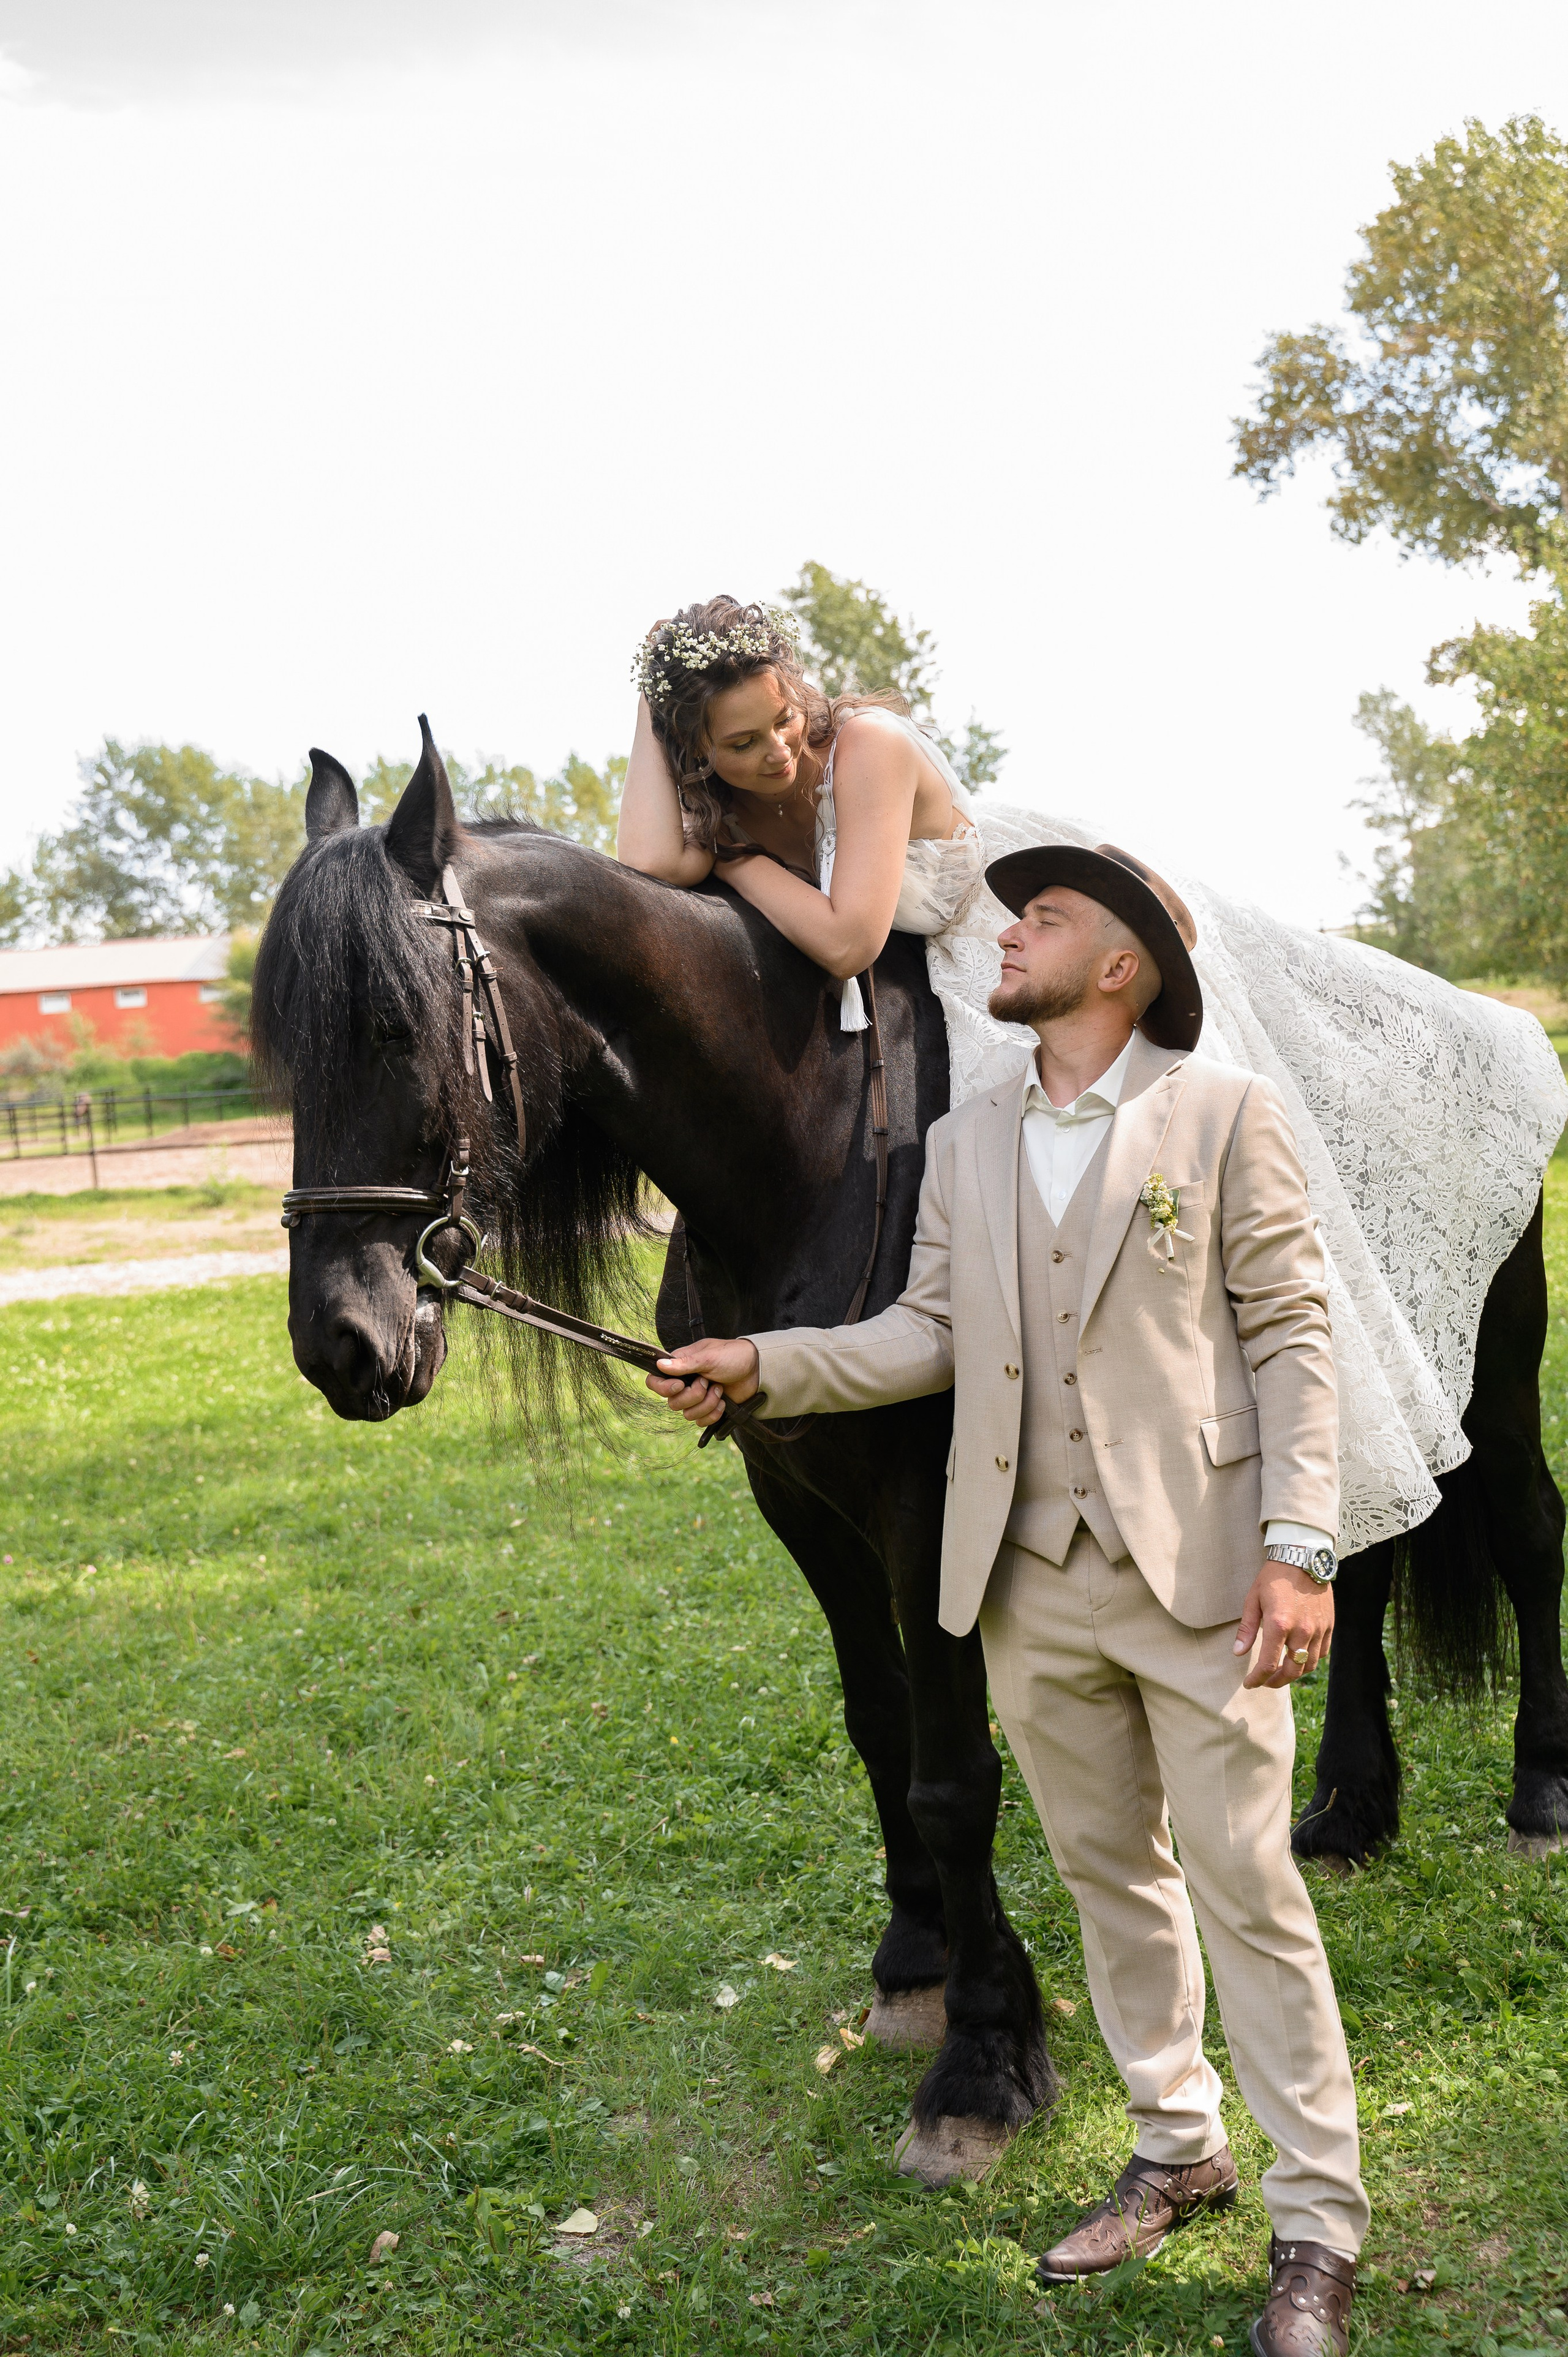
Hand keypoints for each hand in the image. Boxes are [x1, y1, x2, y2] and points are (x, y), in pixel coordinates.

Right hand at [647, 1338, 760, 1428]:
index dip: (663, 1388)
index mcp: (680, 1366)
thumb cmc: (733, 1356)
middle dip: (693, 1396)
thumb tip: (660, 1365)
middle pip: (672, 1403)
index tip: (679, 1385)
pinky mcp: (708, 1409)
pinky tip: (723, 1402)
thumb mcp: (709, 1357)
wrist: (757, 1370)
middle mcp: (684, 1383)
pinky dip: (713, 1414)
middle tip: (708, 1382)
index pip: (655, 1381)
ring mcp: (696, 1398)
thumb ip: (685, 1363)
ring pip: (687, 1414)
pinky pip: (700, 1422)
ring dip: (706, 1404)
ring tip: (719, 1389)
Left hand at [1234, 1559, 1333, 1688]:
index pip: (1268, 1664)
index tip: (1249, 1683)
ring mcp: (1318, 1629)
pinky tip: (1299, 1657)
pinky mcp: (1329, 1626)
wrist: (1303, 1557)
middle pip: (1292, 1671)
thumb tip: (1238, 1652)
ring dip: (1294, 1673)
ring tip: (1281, 1672)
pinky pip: (1321, 1653)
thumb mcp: (1253, 1599)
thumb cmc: (1274, 1577)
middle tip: (1265, 1681)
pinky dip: (1310, 1661)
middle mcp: (1301, 1630)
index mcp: (1279, 1624)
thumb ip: (1247, 1629)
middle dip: (1276, 1682)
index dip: (1257, 1679)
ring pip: (1309, 1666)